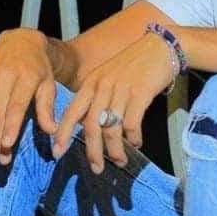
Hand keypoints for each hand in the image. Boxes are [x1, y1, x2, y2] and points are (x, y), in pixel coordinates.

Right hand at [0, 27, 57, 165]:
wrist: (21, 42)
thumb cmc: (41, 69)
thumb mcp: (49, 85)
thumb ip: (47, 108)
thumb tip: (51, 132)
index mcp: (25, 75)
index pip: (15, 106)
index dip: (10, 127)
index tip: (7, 146)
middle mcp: (4, 74)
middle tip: (3, 159)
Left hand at [52, 31, 173, 172]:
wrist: (159, 47)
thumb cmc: (134, 64)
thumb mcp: (107, 77)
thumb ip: (96, 98)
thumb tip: (88, 127)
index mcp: (90, 83)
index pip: (71, 112)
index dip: (62, 134)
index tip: (57, 152)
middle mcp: (102, 87)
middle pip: (91, 126)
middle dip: (93, 151)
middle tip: (96, 168)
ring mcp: (121, 90)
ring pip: (112, 129)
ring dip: (115, 150)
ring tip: (120, 161)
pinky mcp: (140, 93)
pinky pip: (132, 123)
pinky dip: (134, 137)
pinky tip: (137, 143)